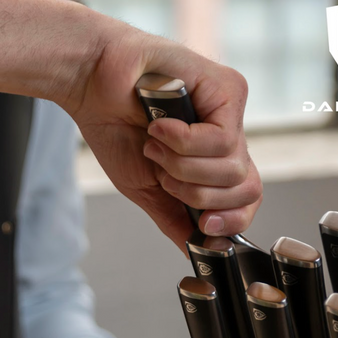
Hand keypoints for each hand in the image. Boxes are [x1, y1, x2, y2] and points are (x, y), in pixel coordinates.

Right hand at [62, 25, 262, 248]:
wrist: (91, 85)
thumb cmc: (113, 127)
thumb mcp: (144, 187)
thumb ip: (174, 219)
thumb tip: (199, 252)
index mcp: (211, 159)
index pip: (246, 199)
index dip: (231, 220)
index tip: (205, 227)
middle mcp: (228, 135)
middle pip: (246, 189)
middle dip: (198, 195)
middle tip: (163, 173)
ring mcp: (231, 111)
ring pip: (232, 168)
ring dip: (182, 166)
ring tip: (155, 143)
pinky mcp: (229, 89)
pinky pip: (222, 140)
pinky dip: (184, 142)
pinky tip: (159, 126)